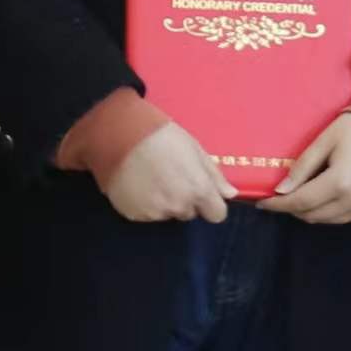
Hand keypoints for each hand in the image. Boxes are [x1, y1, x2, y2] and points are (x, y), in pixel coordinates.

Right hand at [98, 120, 232, 224]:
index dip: (211, 203)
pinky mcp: (134, 214)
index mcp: (198, 190)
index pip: (217, 214)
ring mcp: (155, 213)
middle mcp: (178, 206)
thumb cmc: (162, 136)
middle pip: (189, 213)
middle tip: (171, 176)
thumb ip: (214, 175)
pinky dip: (145, 203)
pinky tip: (138, 184)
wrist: (119, 135)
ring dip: (164, 201)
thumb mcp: (194, 148)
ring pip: (167, 213)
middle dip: (185, 199)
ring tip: (152, 177)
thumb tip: (230, 194)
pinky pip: (147, 214)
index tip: (202, 192)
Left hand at [260, 112, 350, 225]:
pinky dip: (329, 211)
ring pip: (328, 220)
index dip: (278, 205)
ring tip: (300, 196)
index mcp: (341, 181)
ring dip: (310, 211)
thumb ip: (302, 167)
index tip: (262, 202)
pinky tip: (323, 196)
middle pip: (313, 215)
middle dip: (292, 208)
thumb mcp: (325, 140)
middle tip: (280, 197)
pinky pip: (345, 217)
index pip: (301, 202)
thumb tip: (281, 190)